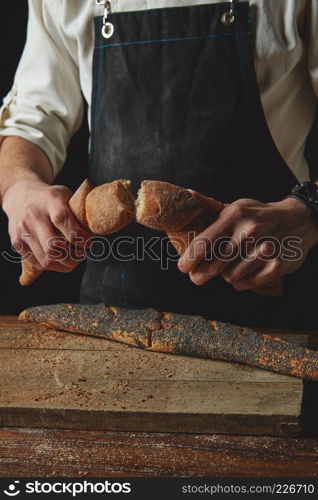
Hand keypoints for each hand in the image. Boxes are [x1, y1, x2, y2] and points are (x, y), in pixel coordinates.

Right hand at [2, 179, 90, 272]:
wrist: (21, 194)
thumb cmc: (50, 199)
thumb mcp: (66, 195)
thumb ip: (79, 211)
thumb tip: (99, 228)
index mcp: (50, 199)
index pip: (63, 220)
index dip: (78, 236)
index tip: (88, 243)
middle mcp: (34, 214)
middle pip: (53, 246)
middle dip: (73, 257)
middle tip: (82, 255)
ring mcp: (23, 228)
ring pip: (45, 259)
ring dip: (64, 265)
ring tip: (73, 259)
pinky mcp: (16, 240)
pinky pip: (36, 263)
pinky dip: (51, 266)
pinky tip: (59, 260)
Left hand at [178, 192, 317, 291]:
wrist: (298, 219)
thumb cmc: (259, 214)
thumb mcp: (237, 207)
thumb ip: (210, 206)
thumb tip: (187, 195)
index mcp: (234, 217)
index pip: (203, 243)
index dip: (189, 259)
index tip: (183, 267)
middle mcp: (248, 233)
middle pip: (214, 266)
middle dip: (201, 275)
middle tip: (197, 277)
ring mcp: (263, 250)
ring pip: (230, 277)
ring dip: (227, 275)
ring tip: (232, 265)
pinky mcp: (277, 265)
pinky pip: (247, 284)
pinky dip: (243, 282)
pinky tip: (245, 271)